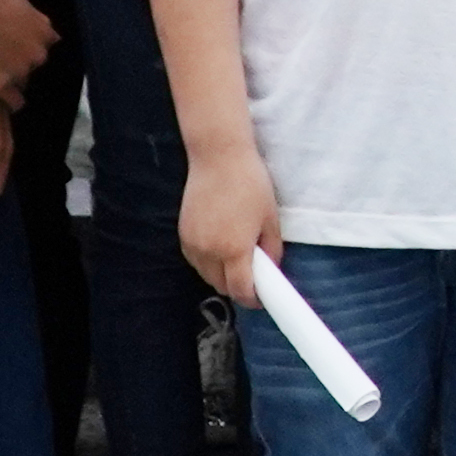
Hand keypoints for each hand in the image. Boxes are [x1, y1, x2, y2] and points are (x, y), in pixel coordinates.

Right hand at [178, 147, 280, 302]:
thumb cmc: (250, 183)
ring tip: (238, 256)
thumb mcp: (270, 218)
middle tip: (254, 274)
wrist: (218, 156)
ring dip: (221, 275)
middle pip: (221, 287)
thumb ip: (272, 249)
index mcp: (234, 249)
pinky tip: (221, 247)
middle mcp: (209, 251)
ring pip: (206, 275)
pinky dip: (208, 263)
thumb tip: (271, 269)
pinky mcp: (183, 234)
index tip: (262, 298)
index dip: (253, 298)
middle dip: (238, 287)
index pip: (240, 290)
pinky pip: (196, 261)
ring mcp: (193, 244)